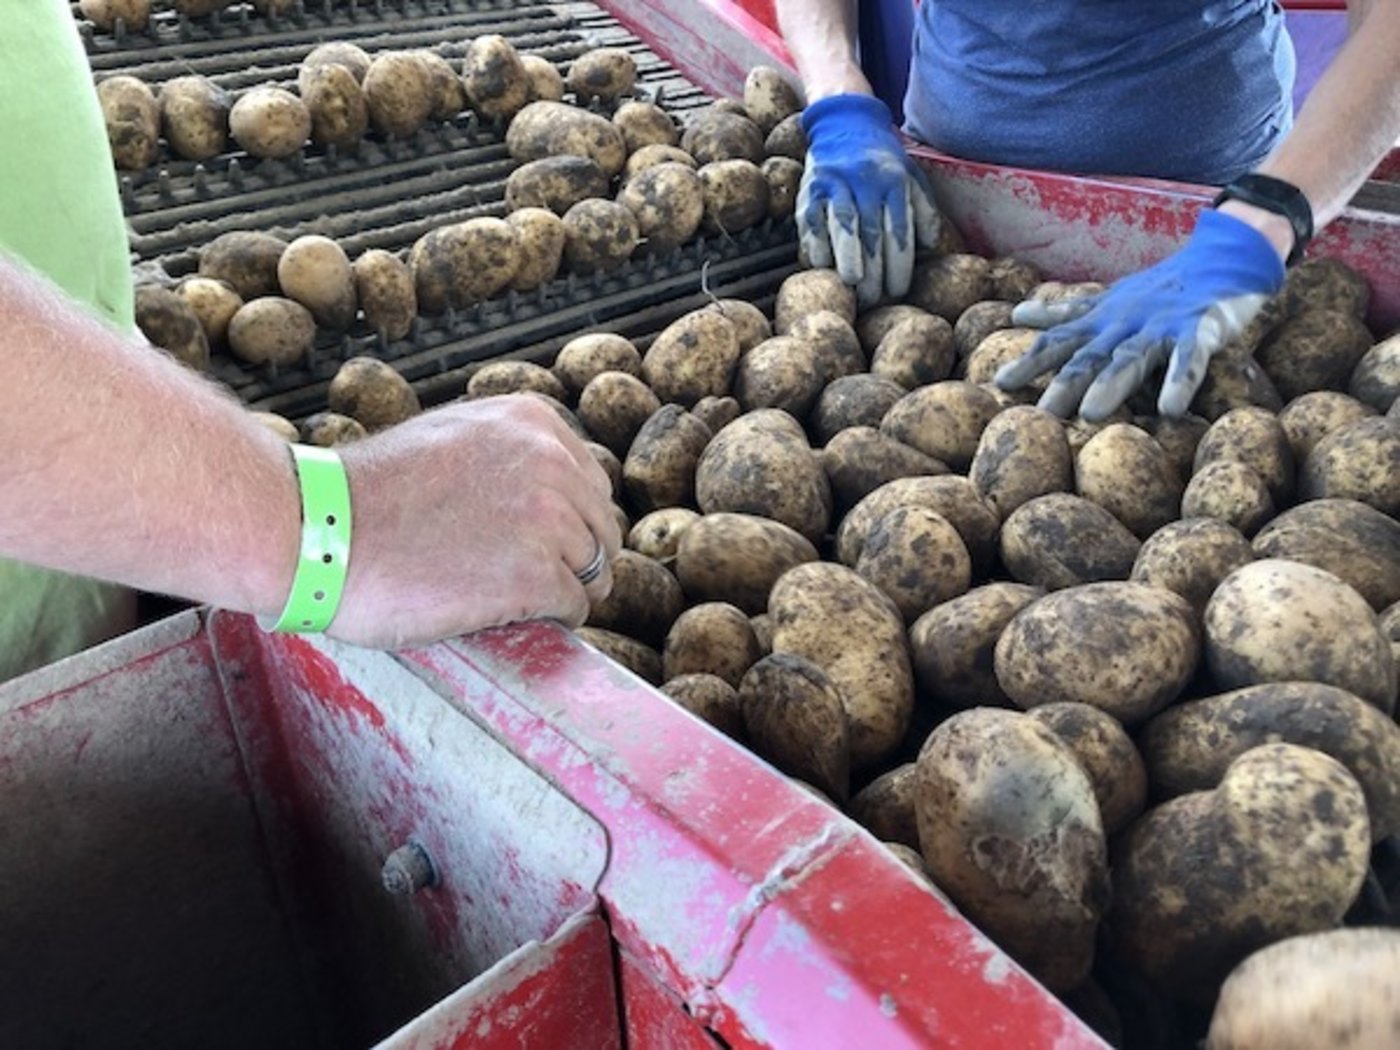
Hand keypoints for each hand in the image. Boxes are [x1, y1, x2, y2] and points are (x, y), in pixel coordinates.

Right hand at [328, 395, 621, 647]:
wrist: (317, 531)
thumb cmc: (369, 495)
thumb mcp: (451, 438)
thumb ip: (506, 454)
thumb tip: (549, 495)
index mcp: (532, 422)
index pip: (590, 483)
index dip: (568, 521)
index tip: (535, 544)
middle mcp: (551, 463)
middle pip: (600, 529)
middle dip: (574, 558)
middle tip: (528, 581)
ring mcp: (549, 521)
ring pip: (594, 571)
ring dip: (561, 591)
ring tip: (511, 601)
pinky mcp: (536, 577)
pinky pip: (574, 607)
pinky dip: (550, 620)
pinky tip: (508, 617)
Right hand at [798, 93, 941, 307]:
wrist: (844, 122)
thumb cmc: (882, 160)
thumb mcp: (910, 176)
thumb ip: (924, 210)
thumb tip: (932, 245)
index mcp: (894, 182)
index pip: (899, 230)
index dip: (898, 264)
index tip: (898, 291)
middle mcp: (866, 181)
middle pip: (871, 233)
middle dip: (874, 270)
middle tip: (874, 299)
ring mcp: (836, 183)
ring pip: (843, 225)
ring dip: (847, 258)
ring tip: (851, 285)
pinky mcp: (810, 188)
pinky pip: (812, 221)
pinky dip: (816, 246)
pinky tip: (822, 267)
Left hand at [995, 210, 1285, 420]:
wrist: (1224, 255)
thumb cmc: (1159, 289)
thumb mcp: (1106, 301)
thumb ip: (1064, 314)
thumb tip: (1016, 315)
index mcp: (1102, 321)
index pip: (1059, 341)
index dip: (1031, 362)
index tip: (999, 385)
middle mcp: (1126, 323)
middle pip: (1091, 356)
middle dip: (1065, 384)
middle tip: (1042, 415)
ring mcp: (1163, 326)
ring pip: (1133, 357)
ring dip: (1112, 384)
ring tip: (1091, 414)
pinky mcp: (1203, 327)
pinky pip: (1192, 357)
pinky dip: (1181, 381)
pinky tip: (1171, 409)